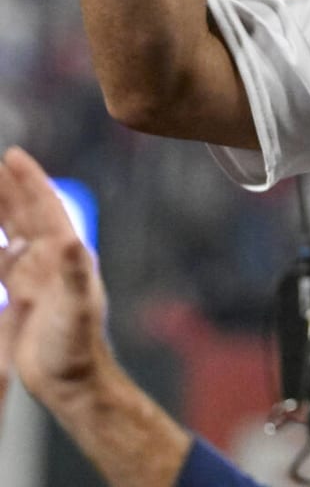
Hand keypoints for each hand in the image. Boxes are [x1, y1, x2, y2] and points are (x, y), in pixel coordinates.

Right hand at [0, 148, 110, 408]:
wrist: (69, 379)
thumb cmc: (76, 344)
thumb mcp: (77, 307)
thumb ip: (74, 273)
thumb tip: (72, 240)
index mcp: (65, 253)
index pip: (44, 207)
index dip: (30, 180)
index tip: (12, 155)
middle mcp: (52, 258)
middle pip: (27, 213)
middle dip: (9, 187)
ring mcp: (36, 275)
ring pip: (12, 232)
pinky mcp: (20, 295)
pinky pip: (1, 260)